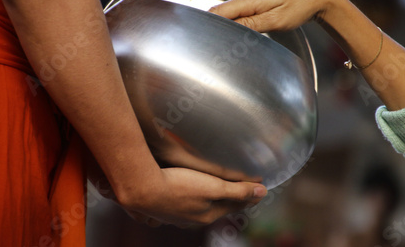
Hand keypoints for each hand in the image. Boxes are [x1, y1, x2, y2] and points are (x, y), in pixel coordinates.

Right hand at [119, 167, 266, 226]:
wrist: (142, 189)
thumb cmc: (178, 186)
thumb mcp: (213, 187)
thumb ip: (238, 190)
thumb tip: (262, 192)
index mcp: (209, 214)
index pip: (235, 204)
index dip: (248, 195)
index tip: (259, 188)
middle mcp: (196, 218)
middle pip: (221, 206)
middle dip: (234, 198)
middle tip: (246, 190)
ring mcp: (180, 214)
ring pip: (205, 205)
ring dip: (217, 198)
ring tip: (223, 191)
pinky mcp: (168, 207)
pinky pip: (191, 202)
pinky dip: (200, 196)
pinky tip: (195, 192)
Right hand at [209, 0, 336, 31]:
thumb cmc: (299, 7)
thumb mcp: (276, 21)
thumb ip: (251, 24)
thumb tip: (229, 29)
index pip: (217, 12)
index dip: (209, 26)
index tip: (209, 41)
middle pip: (219, 13)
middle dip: (217, 28)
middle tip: (224, 47)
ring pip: (227, 14)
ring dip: (228, 27)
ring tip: (237, 41)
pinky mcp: (251, 0)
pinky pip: (235, 12)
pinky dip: (236, 23)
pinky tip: (245, 32)